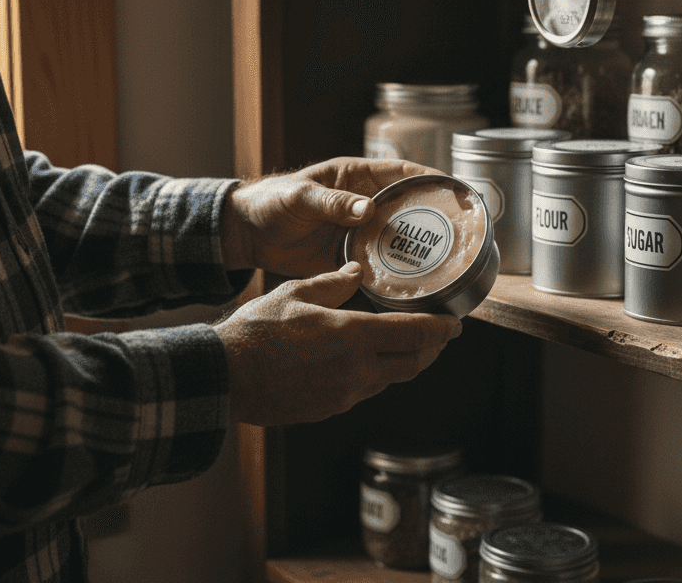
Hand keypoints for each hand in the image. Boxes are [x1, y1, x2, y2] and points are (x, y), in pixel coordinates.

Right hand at [216, 261, 461, 425]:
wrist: (226, 377)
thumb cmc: (256, 333)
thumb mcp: (295, 293)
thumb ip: (332, 283)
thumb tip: (355, 272)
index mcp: (353, 336)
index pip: (415, 335)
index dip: (441, 329)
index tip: (455, 323)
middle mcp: (358, 370)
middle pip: (413, 363)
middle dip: (432, 350)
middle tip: (439, 336)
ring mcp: (345, 394)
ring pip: (390, 379)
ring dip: (403, 363)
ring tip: (403, 345)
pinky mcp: (330, 409)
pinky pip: (364, 391)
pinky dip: (374, 376)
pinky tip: (365, 362)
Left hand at [221, 157, 434, 277]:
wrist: (246, 235)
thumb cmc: (270, 202)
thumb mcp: (300, 196)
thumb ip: (332, 203)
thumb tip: (368, 209)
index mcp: (357, 179)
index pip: (402, 174)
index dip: (430, 179)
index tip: (454, 189)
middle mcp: (365, 205)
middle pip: (408, 210)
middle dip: (432, 220)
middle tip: (458, 234)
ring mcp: (360, 234)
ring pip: (397, 241)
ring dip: (416, 251)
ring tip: (445, 264)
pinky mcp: (350, 259)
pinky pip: (377, 266)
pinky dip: (393, 275)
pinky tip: (410, 286)